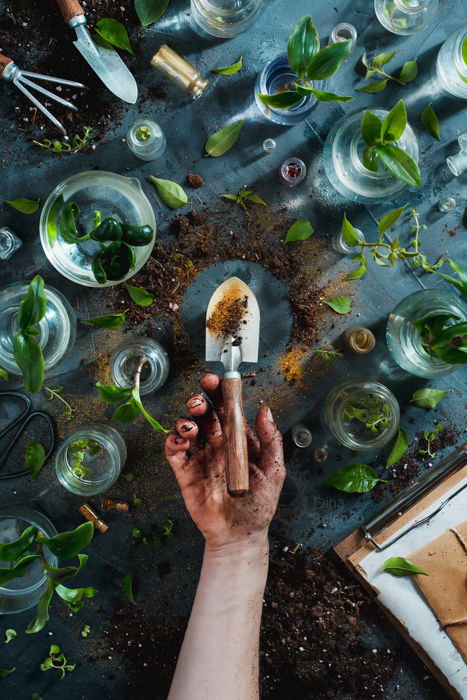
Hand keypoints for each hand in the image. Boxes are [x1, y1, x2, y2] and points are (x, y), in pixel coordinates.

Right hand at [165, 373, 284, 550]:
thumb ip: (271, 441)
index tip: (216, 380)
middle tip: (200, 401)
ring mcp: (200, 457)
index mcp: (237, 440)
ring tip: (191, 426)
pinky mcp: (185, 473)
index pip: (227, 409)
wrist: (240, 536)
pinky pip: (174, 452)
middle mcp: (217, 444)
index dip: (220, 392)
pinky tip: (180, 441)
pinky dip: (173, 441)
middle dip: (200, 401)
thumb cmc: (259, 505)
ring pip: (187, 428)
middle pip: (204, 414)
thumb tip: (265, 411)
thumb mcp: (273, 471)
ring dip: (185, 420)